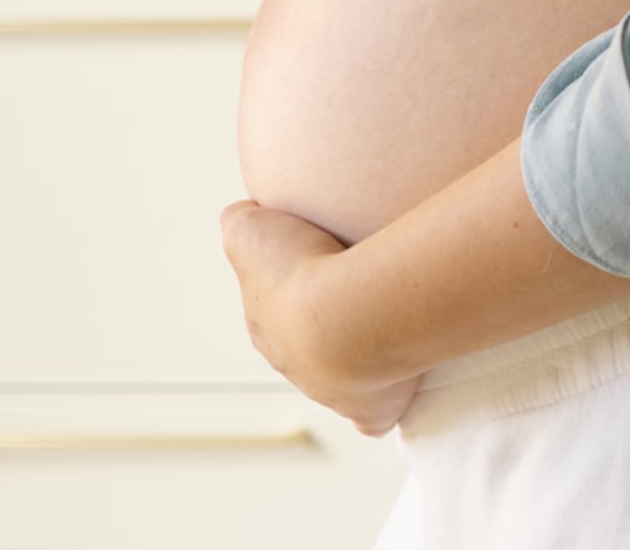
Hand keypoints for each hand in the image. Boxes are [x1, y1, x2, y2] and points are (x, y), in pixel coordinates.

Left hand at [219, 199, 419, 437]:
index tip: (315, 264)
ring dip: (358, 352)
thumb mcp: (251, 230)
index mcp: (267, 326)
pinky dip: (380, 406)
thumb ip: (240, 223)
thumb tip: (242, 216)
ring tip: (382, 323)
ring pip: (339, 375)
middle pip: (306, 345)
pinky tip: (390, 395)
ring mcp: (331, 392)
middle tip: (354, 291)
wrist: (347, 316)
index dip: (292, 287)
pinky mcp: (370, 409)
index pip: (271, 311)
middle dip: (324, 323)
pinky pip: (373, 415)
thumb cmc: (303, 271)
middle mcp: (294, 364)